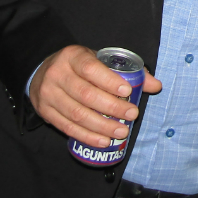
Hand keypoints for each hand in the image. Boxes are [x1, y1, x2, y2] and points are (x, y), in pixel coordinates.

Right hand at [29, 45, 162, 146]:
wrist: (41, 73)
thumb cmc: (78, 67)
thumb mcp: (98, 61)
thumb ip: (126, 71)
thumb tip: (156, 85)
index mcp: (72, 56)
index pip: (90, 68)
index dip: (109, 81)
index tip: (128, 92)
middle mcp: (57, 74)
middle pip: (86, 94)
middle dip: (112, 107)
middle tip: (132, 115)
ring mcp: (48, 94)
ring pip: (77, 114)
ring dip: (102, 126)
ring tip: (122, 132)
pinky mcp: (45, 112)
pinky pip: (67, 127)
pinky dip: (87, 136)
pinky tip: (104, 141)